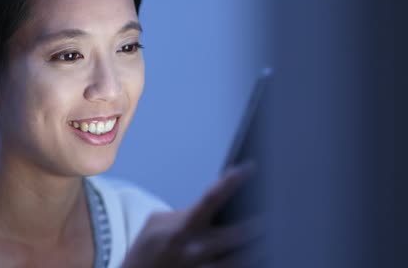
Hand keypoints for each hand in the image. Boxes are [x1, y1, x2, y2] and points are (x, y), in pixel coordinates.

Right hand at [121, 163, 263, 267]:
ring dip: (260, 248)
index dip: (233, 180)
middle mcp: (195, 248)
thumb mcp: (158, 222)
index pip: (212, 197)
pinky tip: (260, 256)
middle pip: (238, 234)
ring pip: (242, 259)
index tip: (250, 167)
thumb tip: (216, 197)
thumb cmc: (147, 249)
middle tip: (278, 211)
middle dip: (260, 223)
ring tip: (277, 237)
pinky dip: (248, 263)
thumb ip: (187, 211)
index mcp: (183, 226)